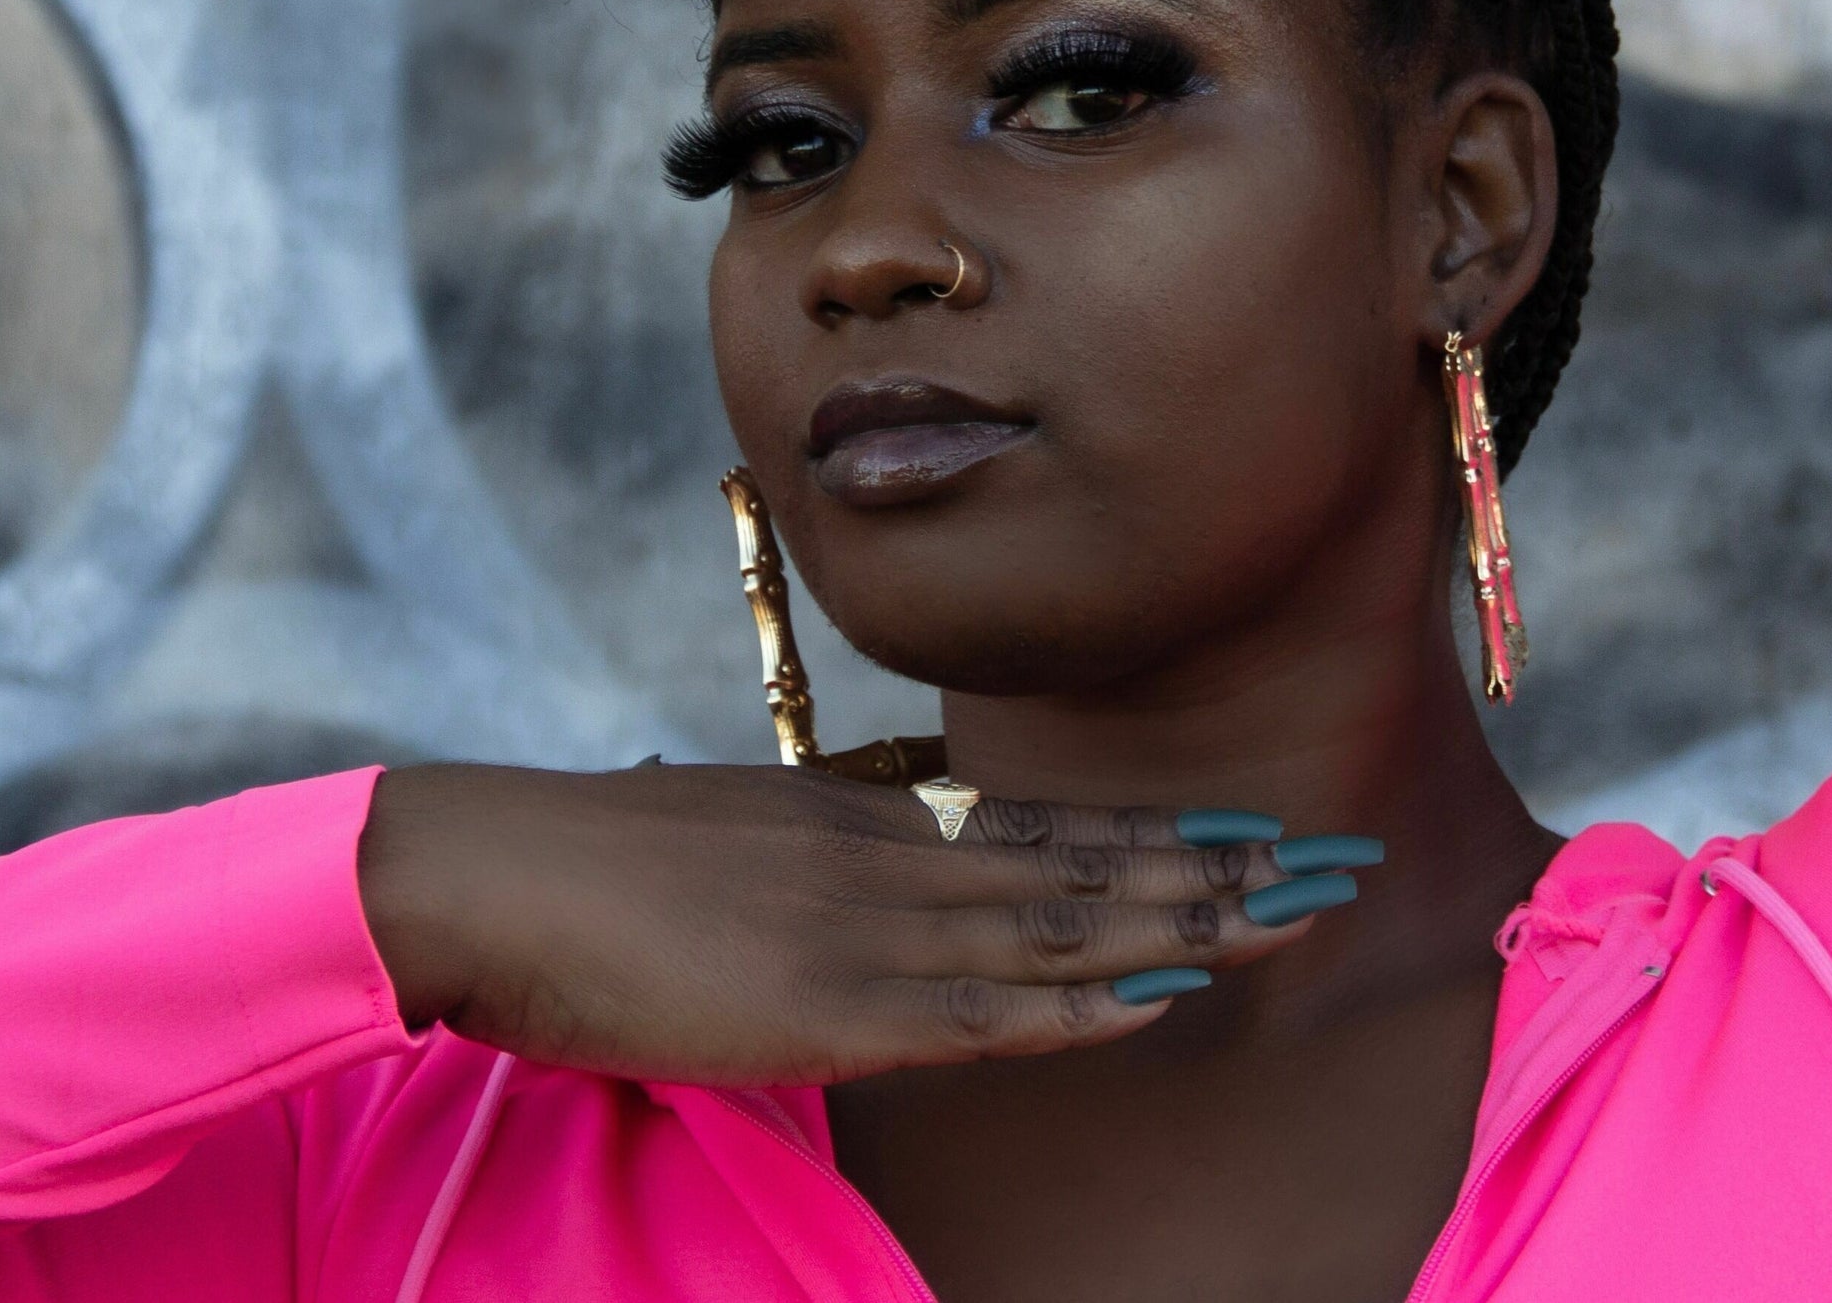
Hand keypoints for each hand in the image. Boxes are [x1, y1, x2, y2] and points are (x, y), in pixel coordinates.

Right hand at [357, 761, 1354, 1084]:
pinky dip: (1082, 1002)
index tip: (1261, 841)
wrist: (490, 877)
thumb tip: (880, 865)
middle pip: (1089, 865)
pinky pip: (984, 1008)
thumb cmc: (593, 873)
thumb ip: (824, 862)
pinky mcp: (828, 1005)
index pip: (1049, 829)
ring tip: (1297, 921)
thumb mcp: (736, 844)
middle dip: (1223, 874)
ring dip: (1190, 925)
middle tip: (1341, 870)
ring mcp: (868, 929)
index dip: (1164, 842)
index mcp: (868, 824)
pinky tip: (1160, 999)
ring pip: (1065, 924)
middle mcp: (892, 860)